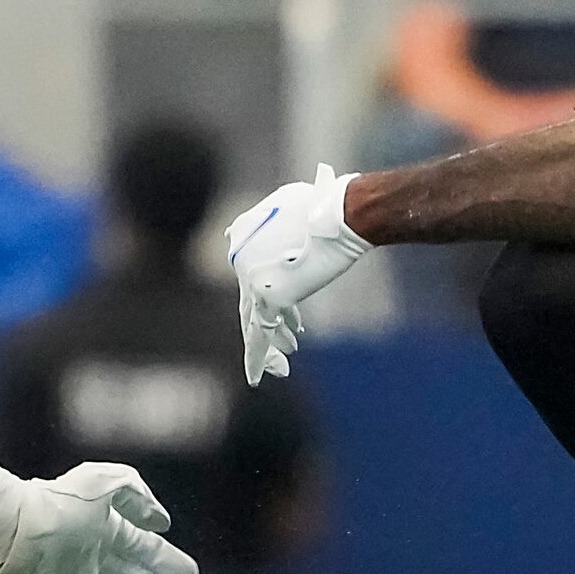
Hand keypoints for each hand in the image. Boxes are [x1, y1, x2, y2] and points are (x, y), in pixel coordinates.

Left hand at [228, 164, 368, 384]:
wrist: (339, 213)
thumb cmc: (321, 204)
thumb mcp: (285, 201)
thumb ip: (261, 218)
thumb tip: (235, 229)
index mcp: (242, 242)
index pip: (251, 279)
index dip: (268, 302)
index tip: (290, 322)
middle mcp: (240, 263)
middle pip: (249, 305)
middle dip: (265, 328)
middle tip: (278, 348)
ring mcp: (254, 280)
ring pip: (254, 323)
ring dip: (270, 347)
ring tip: (281, 367)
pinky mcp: (273, 295)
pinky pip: (263, 332)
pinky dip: (264, 355)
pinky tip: (275, 372)